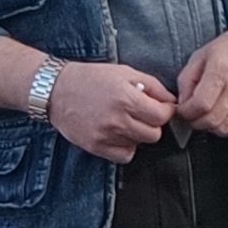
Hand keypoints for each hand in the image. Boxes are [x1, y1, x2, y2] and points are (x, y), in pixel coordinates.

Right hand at [48, 60, 176, 162]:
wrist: (56, 90)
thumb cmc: (91, 78)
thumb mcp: (124, 72)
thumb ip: (152, 85)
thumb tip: (171, 100)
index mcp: (126, 98)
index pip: (162, 116)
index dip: (165, 111)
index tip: (161, 107)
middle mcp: (117, 119)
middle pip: (154, 134)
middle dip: (153, 123)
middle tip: (142, 113)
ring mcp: (106, 136)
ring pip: (139, 144)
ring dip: (138, 134)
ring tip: (126, 120)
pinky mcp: (96, 147)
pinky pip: (124, 156)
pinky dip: (125, 147)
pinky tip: (118, 134)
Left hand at [176, 10, 227, 135]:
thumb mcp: (200, 56)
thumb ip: (187, 80)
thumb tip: (182, 104)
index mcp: (221, 71)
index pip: (201, 104)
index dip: (186, 112)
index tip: (181, 109)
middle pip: (211, 119)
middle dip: (194, 122)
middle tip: (189, 114)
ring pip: (223, 128)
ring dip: (208, 126)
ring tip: (203, 115)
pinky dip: (221, 128)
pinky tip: (217, 117)